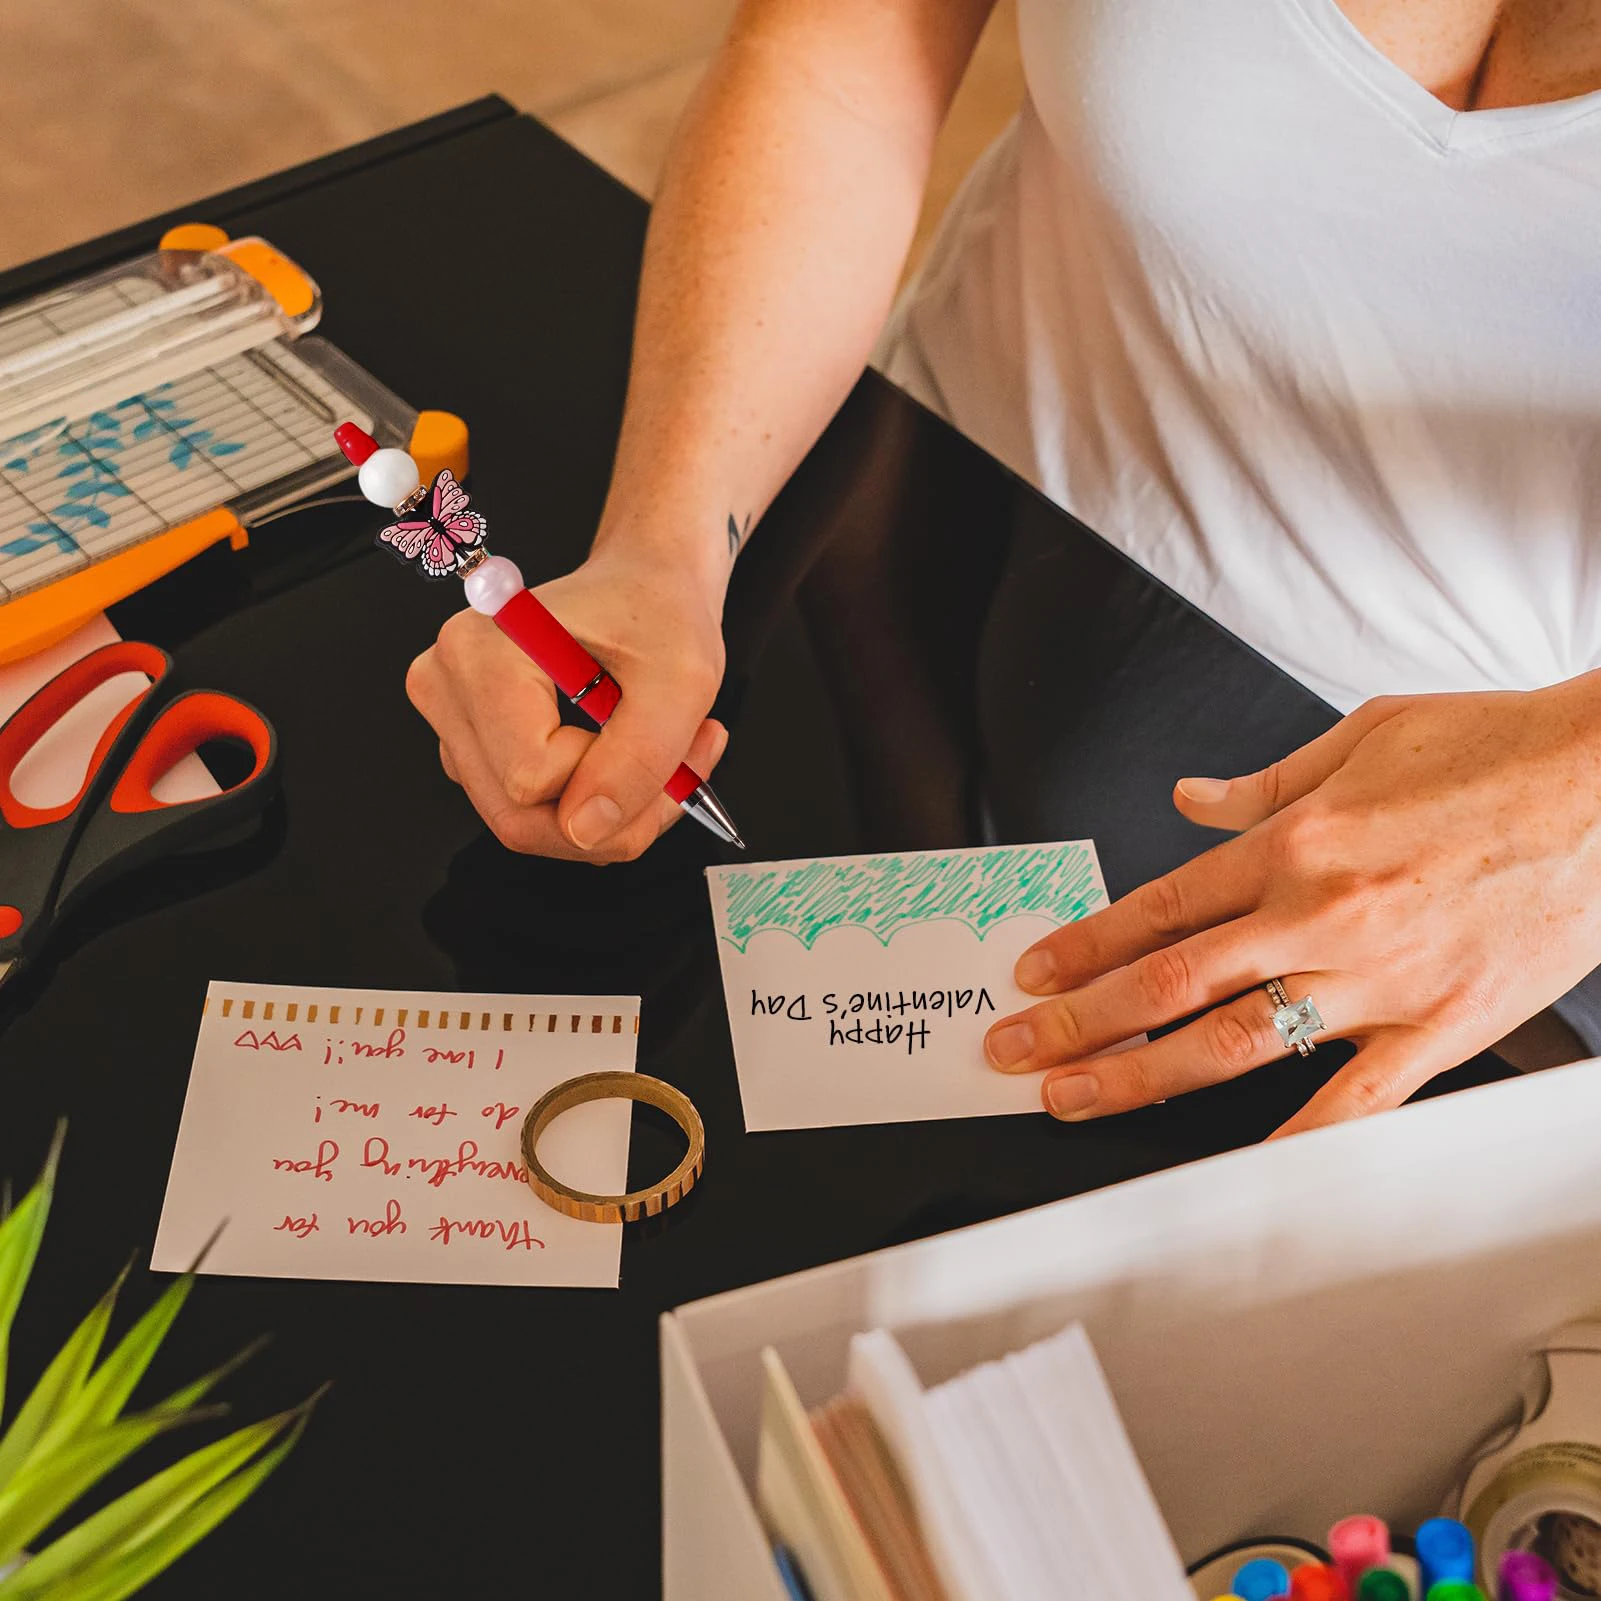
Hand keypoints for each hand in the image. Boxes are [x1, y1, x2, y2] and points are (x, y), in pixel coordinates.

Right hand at [405, 549, 728, 861]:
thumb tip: (587, 830)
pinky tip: (626, 759)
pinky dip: (589, 805)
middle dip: (615, 816)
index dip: (613, 780)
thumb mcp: (681, 680)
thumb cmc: (657, 610)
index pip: (531, 777)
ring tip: (665, 759)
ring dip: (608, 814)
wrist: (644, 584)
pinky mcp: (473, 748)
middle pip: (517, 816)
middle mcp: (446, 686)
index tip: (672, 744)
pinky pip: (527, 813)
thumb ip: (640, 757)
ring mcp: (453, 721)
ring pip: (524, 824)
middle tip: (683, 773)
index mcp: (480, 653)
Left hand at [984, 680, 1600, 1134]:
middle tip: (1015, 1052)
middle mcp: (1321, 916)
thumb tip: (1190, 802)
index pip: (1158, 909)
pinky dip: (1293, 1140)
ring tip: (1077, 1101)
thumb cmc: (1493, 752)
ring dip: (1144, 1077)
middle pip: (1171, 985)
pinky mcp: (1440, 1026)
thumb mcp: (1360, 737)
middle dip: (1079, 1022)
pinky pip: (1354, 1102)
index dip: (1083, 947)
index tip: (1032, 976)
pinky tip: (1237, 1168)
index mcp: (1295, 844)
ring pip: (1235, 1046)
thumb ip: (1264, 783)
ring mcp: (1379, 981)